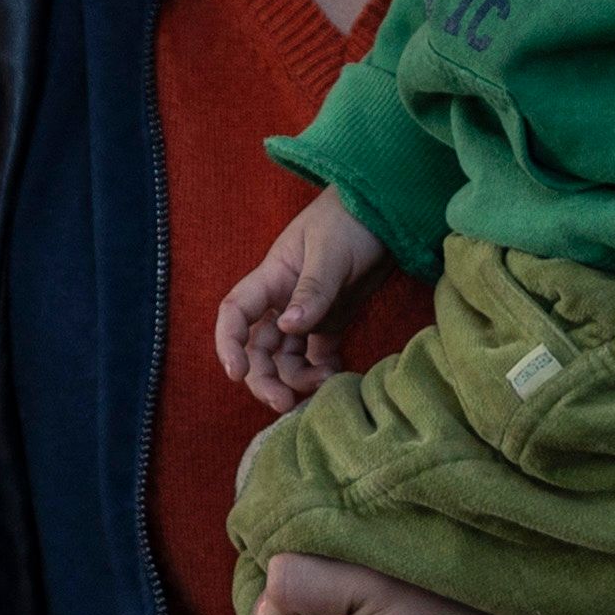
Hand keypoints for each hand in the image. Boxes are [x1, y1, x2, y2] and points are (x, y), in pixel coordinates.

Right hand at [211, 195, 387, 410]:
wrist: (385, 211)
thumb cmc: (351, 219)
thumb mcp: (331, 253)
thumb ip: (313, 291)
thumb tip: (289, 327)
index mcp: (272, 278)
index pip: (235, 313)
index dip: (228, 344)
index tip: (237, 373)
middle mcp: (281, 299)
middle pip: (259, 347)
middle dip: (265, 377)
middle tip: (284, 403)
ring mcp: (306, 311)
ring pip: (286, 356)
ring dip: (296, 378)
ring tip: (323, 384)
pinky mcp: (331, 320)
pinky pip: (316, 354)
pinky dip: (321, 369)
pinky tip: (336, 376)